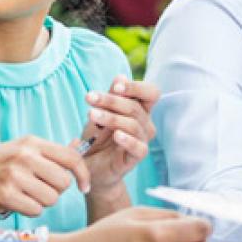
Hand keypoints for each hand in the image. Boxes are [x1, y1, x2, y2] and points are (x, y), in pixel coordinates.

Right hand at [0, 136, 88, 221]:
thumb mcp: (20, 150)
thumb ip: (49, 152)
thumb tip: (78, 145)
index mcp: (31, 142)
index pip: (72, 157)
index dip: (83, 175)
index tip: (83, 187)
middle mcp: (24, 156)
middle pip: (63, 182)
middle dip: (56, 192)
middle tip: (38, 191)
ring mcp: (14, 175)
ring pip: (51, 199)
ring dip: (41, 203)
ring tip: (24, 196)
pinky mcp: (5, 194)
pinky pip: (35, 210)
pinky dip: (28, 211)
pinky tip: (15, 203)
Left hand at [81, 77, 158, 195]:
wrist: (90, 166)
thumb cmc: (97, 137)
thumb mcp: (100, 112)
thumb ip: (111, 96)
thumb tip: (121, 76)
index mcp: (139, 109)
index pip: (150, 93)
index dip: (136, 87)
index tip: (115, 86)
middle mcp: (144, 124)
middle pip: (136, 107)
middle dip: (111, 100)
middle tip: (90, 98)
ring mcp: (142, 140)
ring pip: (134, 124)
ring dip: (111, 118)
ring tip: (92, 115)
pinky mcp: (136, 157)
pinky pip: (139, 147)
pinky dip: (128, 140)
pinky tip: (116, 135)